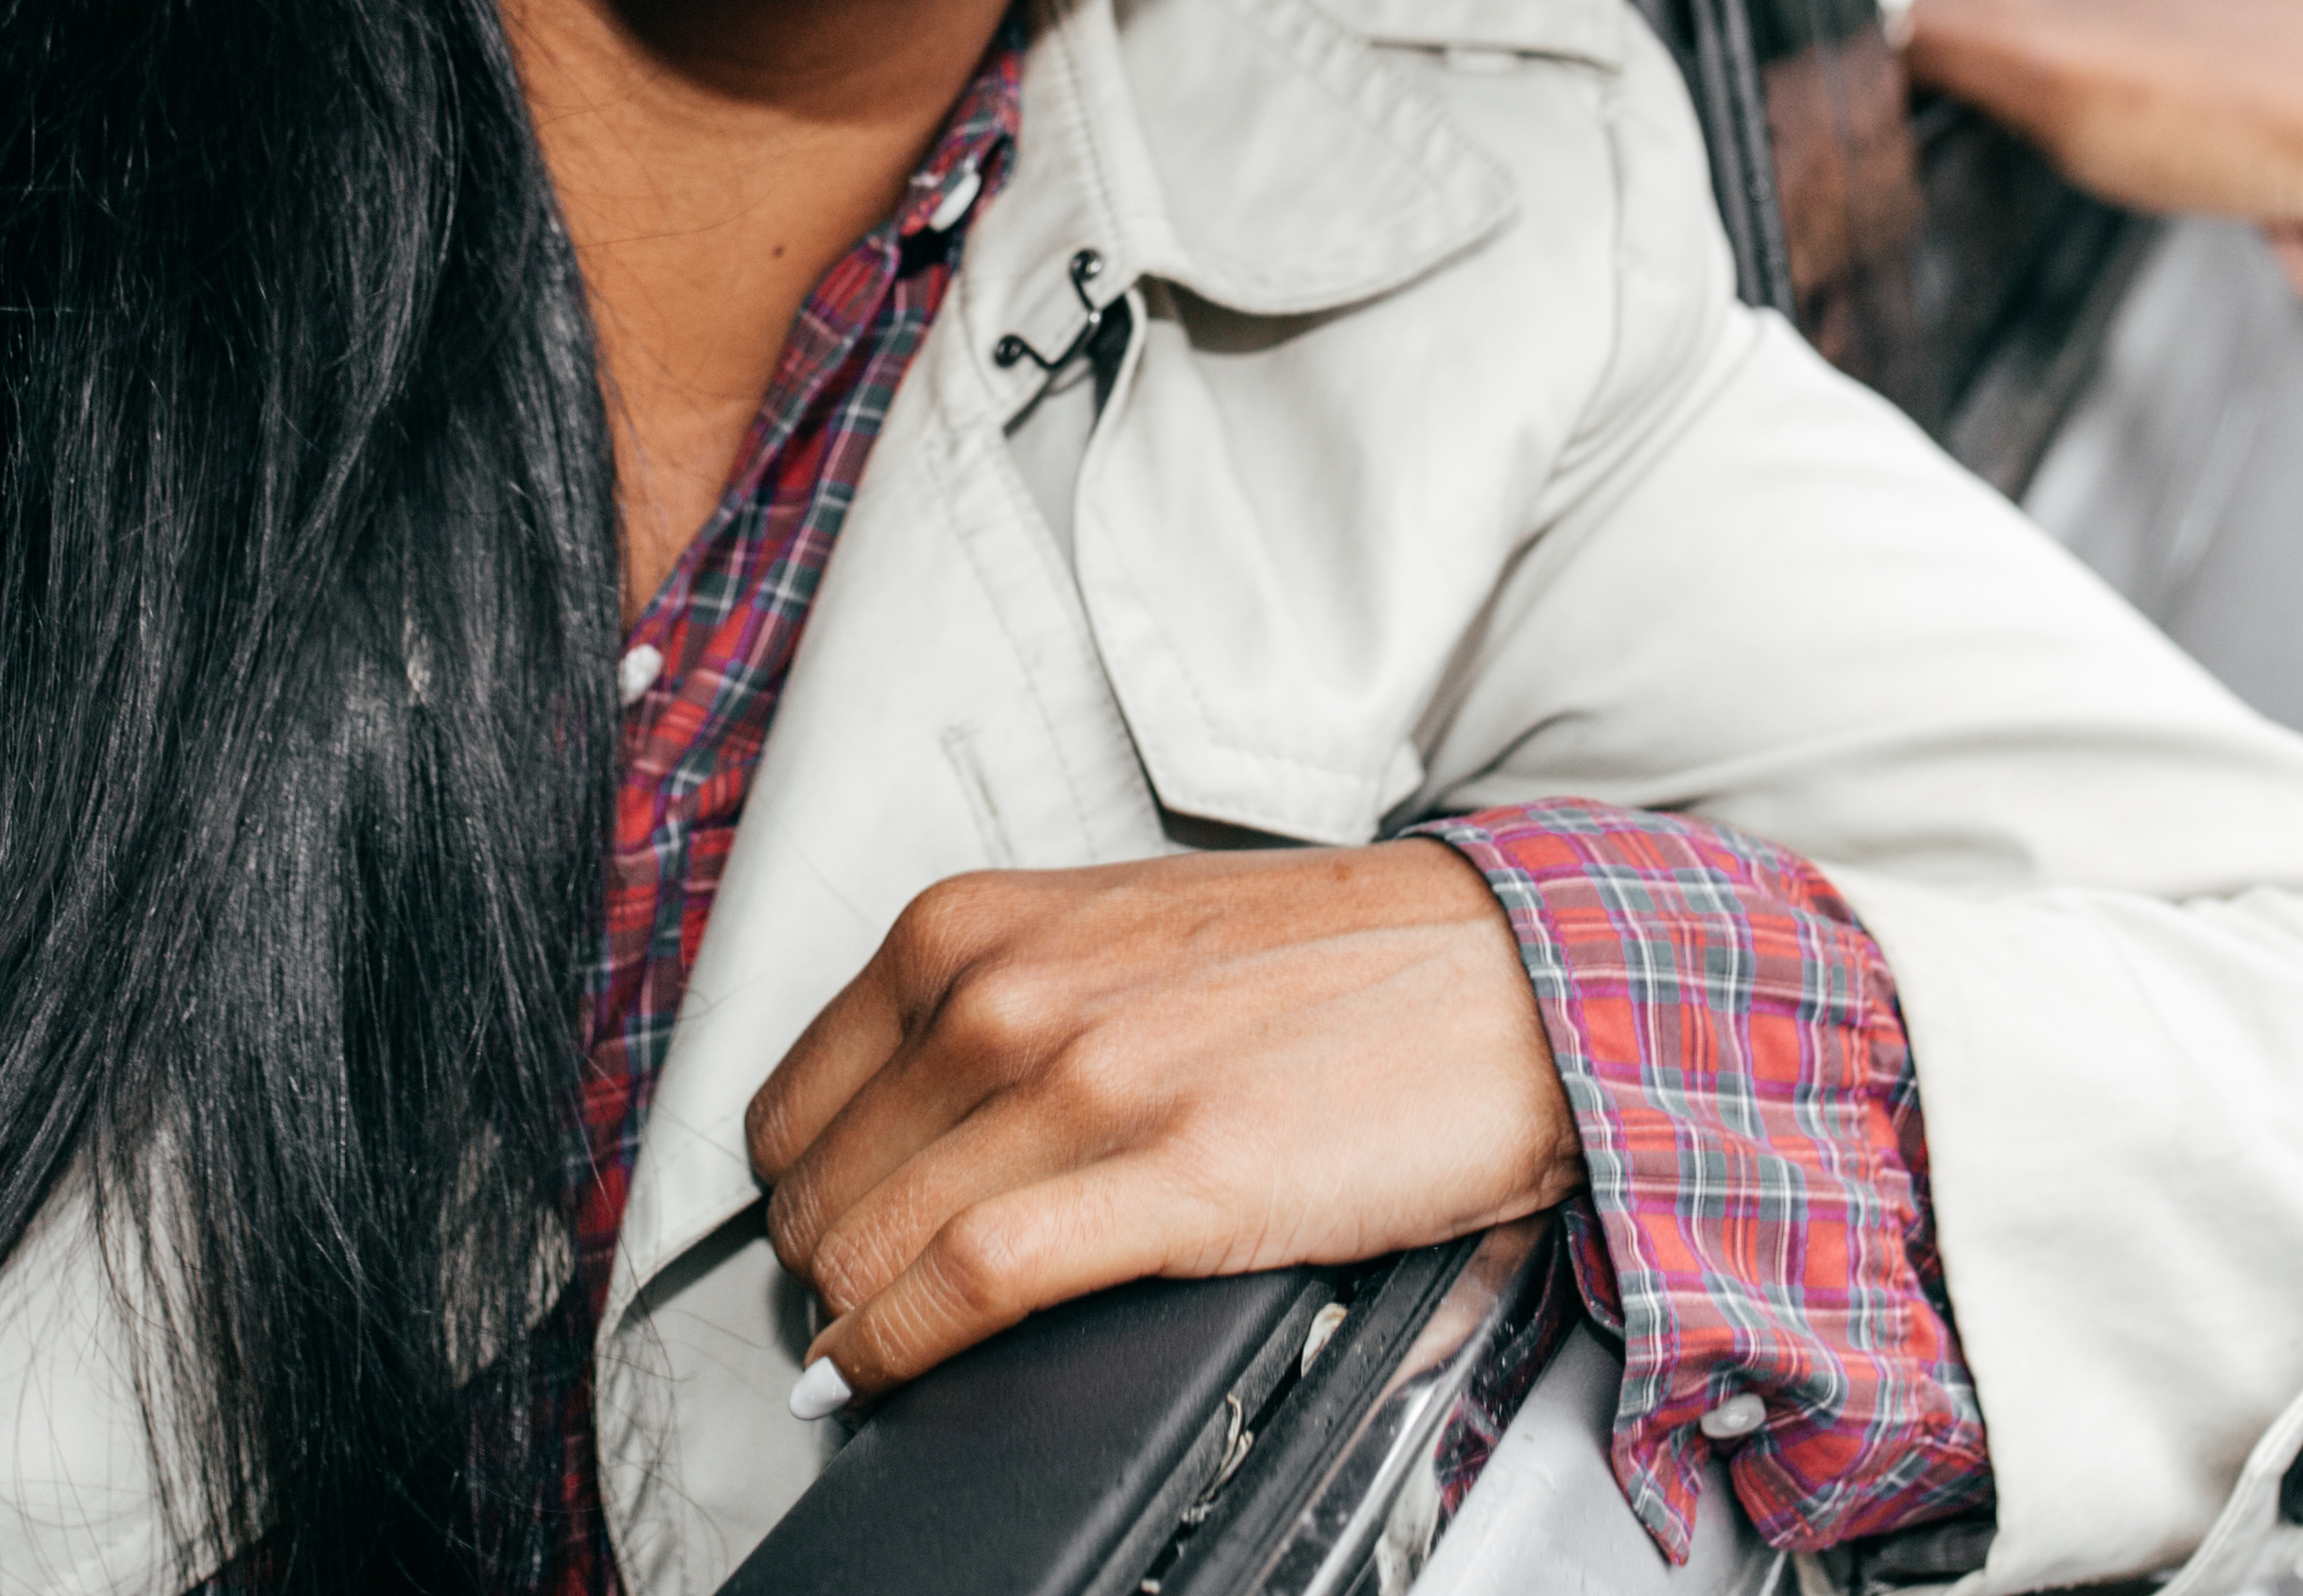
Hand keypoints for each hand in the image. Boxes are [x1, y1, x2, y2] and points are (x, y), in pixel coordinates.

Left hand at [745, 842, 1580, 1406]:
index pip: (796, 1100)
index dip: (795, 1195)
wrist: (1508, 974)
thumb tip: (895, 1147)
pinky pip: (966, 1286)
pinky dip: (897, 1349)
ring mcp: (1083, 1081)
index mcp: (978, 926)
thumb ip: (1000, 1013)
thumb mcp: (1111, 943)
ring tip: (874, 1355)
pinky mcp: (1171, 1176)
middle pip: (820, 1186)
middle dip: (825, 1270)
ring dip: (855, 1323)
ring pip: (873, 1241)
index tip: (817, 1239)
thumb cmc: (1326, 965)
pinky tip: (883, 1377)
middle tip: (858, 1311)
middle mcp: (1006, 989)